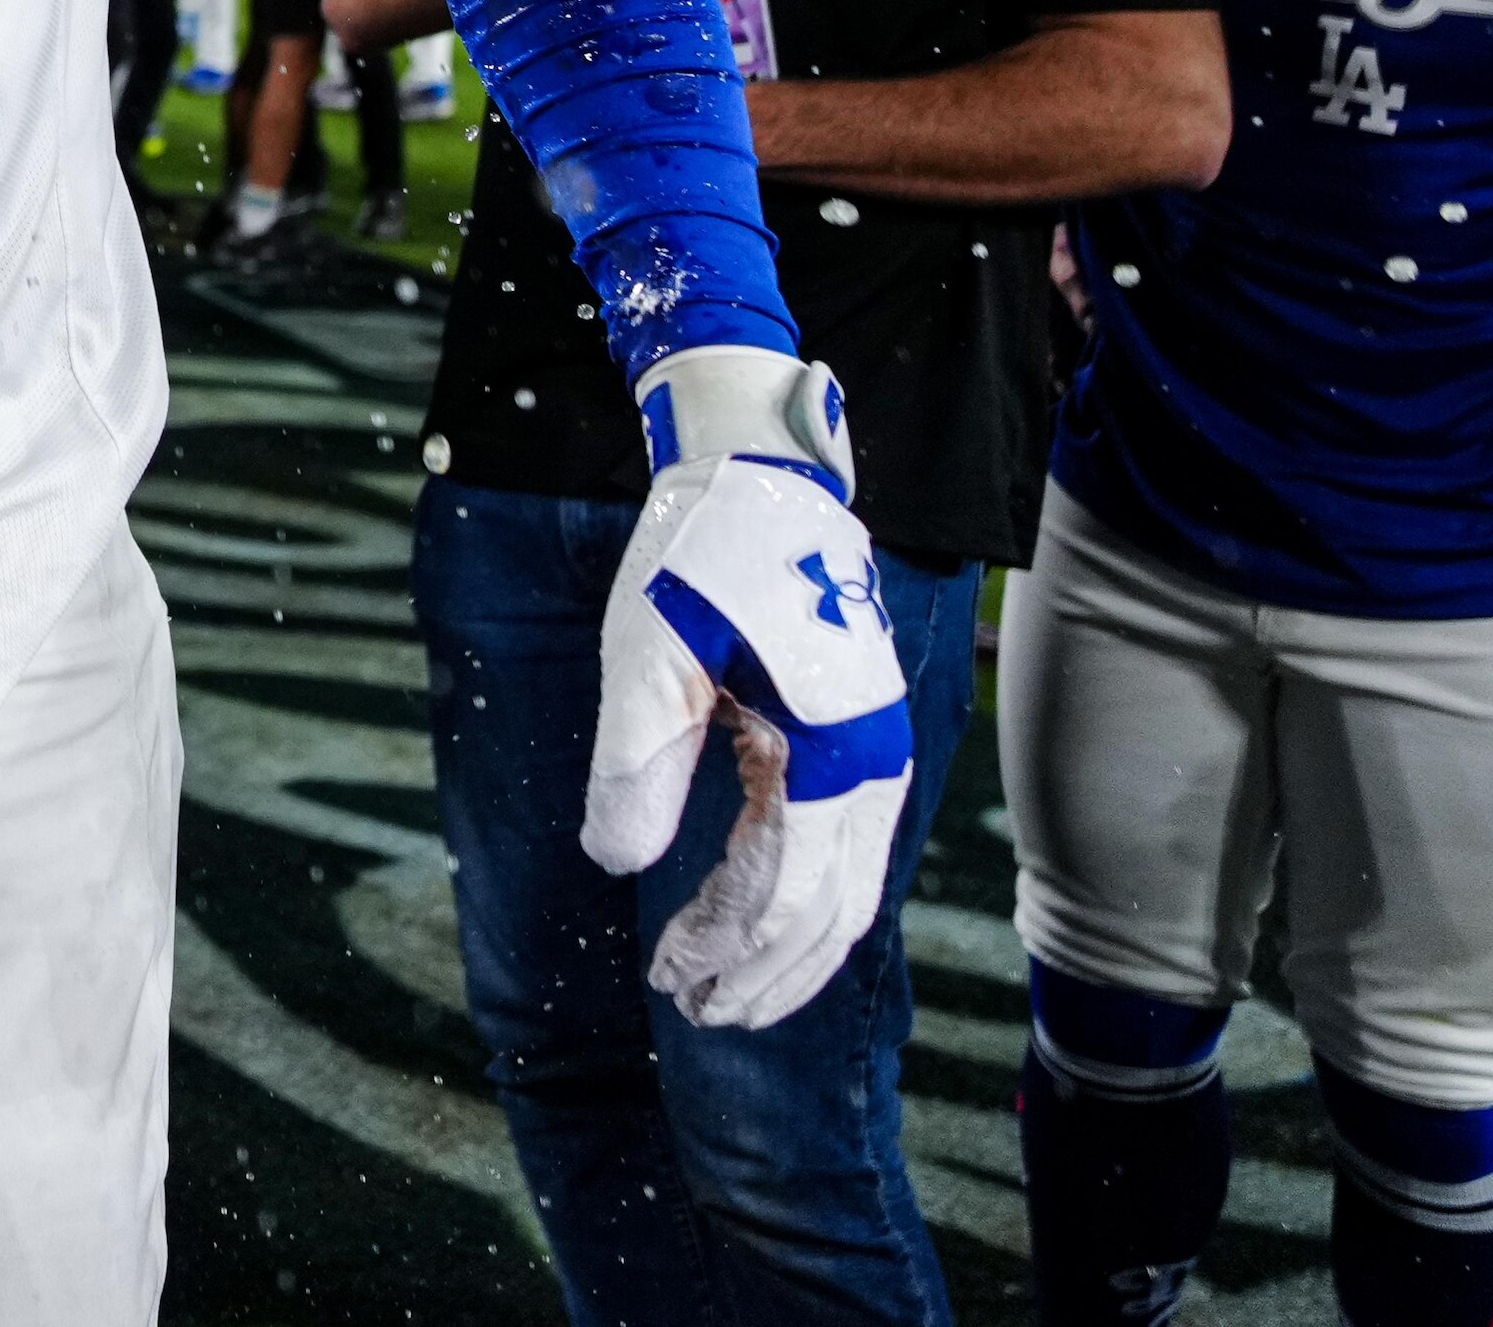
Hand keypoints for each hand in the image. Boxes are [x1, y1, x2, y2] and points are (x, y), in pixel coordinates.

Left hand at [587, 348, 920, 1031]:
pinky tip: (766, 928)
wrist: (760, 480)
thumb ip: (636, 762)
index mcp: (829, 747)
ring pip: (851, 890)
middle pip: (831, 910)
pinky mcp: (861, 742)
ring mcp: (876, 753)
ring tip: (730, 994)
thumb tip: (616, 864)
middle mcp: (872, 762)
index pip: (786, 889)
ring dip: (792, 953)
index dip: (728, 947)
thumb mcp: (645, 655)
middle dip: (765, 972)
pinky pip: (847, 850)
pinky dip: (810, 904)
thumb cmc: (695, 560)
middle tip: (698, 1011)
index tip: (669, 980)